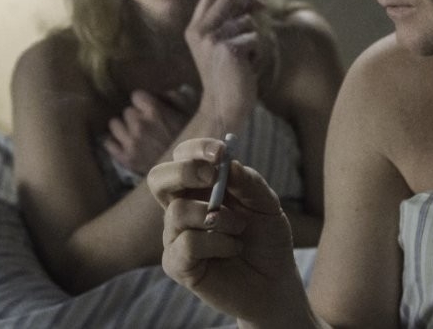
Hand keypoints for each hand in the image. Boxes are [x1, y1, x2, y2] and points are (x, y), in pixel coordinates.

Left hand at [103, 87, 195, 175]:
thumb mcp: (188, 113)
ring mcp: (130, 142)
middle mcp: (139, 124)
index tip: (148, 109)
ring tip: (132, 133)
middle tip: (144, 124)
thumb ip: (175, 98)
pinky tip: (123, 143)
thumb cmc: (190, 140)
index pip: (136, 95)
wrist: (187, 171)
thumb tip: (160, 94)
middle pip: (127, 111)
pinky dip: (114, 143)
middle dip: (135, 116)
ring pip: (114, 124)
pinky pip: (108, 143)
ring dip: (123, 127)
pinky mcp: (125, 158)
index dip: (143, 102)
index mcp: (154, 110)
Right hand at [148, 138, 309, 324]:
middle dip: (183, 171)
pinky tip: (233, 248)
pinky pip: (187, 244)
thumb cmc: (266, 239)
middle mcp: (181, 207)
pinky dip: (216, 243)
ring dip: (217, 217)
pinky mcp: (177, 264)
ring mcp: (175, 236)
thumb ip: (249, 182)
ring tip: (239, 228)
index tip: (220, 153)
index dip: (196, 149)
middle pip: (158, 178)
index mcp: (199, 186)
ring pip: (177, 212)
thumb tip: (229, 164)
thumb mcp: (267, 205)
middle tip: (212, 177)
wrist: (274, 283)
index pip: (182, 156)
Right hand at [185, 0, 263, 130]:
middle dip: (249, 0)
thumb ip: (225, 21)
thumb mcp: (217, 45)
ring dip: (253, 37)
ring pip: (246, 22)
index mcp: (194, 29)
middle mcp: (200, 31)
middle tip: (262, 6)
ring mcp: (213, 40)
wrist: (222, 105)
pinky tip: (247, 66)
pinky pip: (254, 38)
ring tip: (245, 57)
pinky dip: (256, 52)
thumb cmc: (224, 75)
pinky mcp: (230, 49)